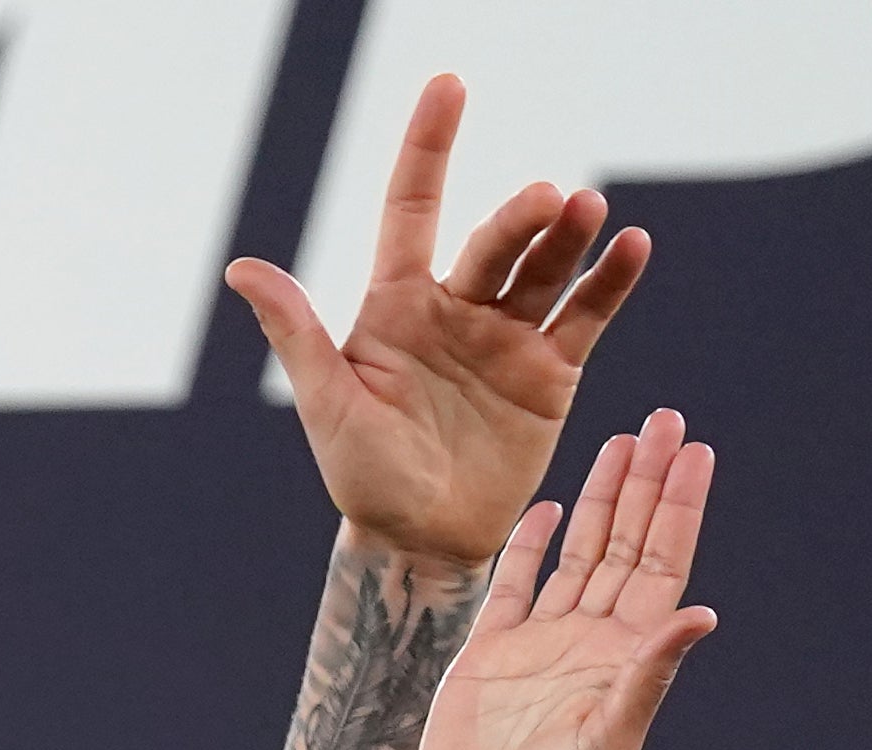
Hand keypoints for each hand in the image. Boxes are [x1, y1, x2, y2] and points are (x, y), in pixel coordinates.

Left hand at [231, 76, 651, 571]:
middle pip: (494, 242)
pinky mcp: (550, 372)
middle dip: (521, 217)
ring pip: (545, 268)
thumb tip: (241, 269)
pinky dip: (610, 281)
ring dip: (569, 236)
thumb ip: (295, 335)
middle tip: (548, 200)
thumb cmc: (363, 476)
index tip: (449, 86)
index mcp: (396, 307)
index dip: (428, 148)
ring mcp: (506, 336)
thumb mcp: (327, 404)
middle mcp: (456, 308)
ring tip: (588, 209)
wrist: (420, 542)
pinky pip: (584, 316)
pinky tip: (630, 248)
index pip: (411, 209)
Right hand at [406, 413, 718, 749]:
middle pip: (626, 542)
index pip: (662, 563)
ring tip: (619, 441)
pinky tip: (546, 506)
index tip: (695, 450)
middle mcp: (591, 640)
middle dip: (646, 481)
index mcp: (626, 655)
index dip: (679, 506)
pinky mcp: (490, 655)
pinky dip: (531, 544)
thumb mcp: (608, 739)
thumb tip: (702, 613)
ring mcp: (541, 644)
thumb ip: (650, 674)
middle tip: (664, 419)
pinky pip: (515, 585)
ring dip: (600, 498)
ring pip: (579, 553)